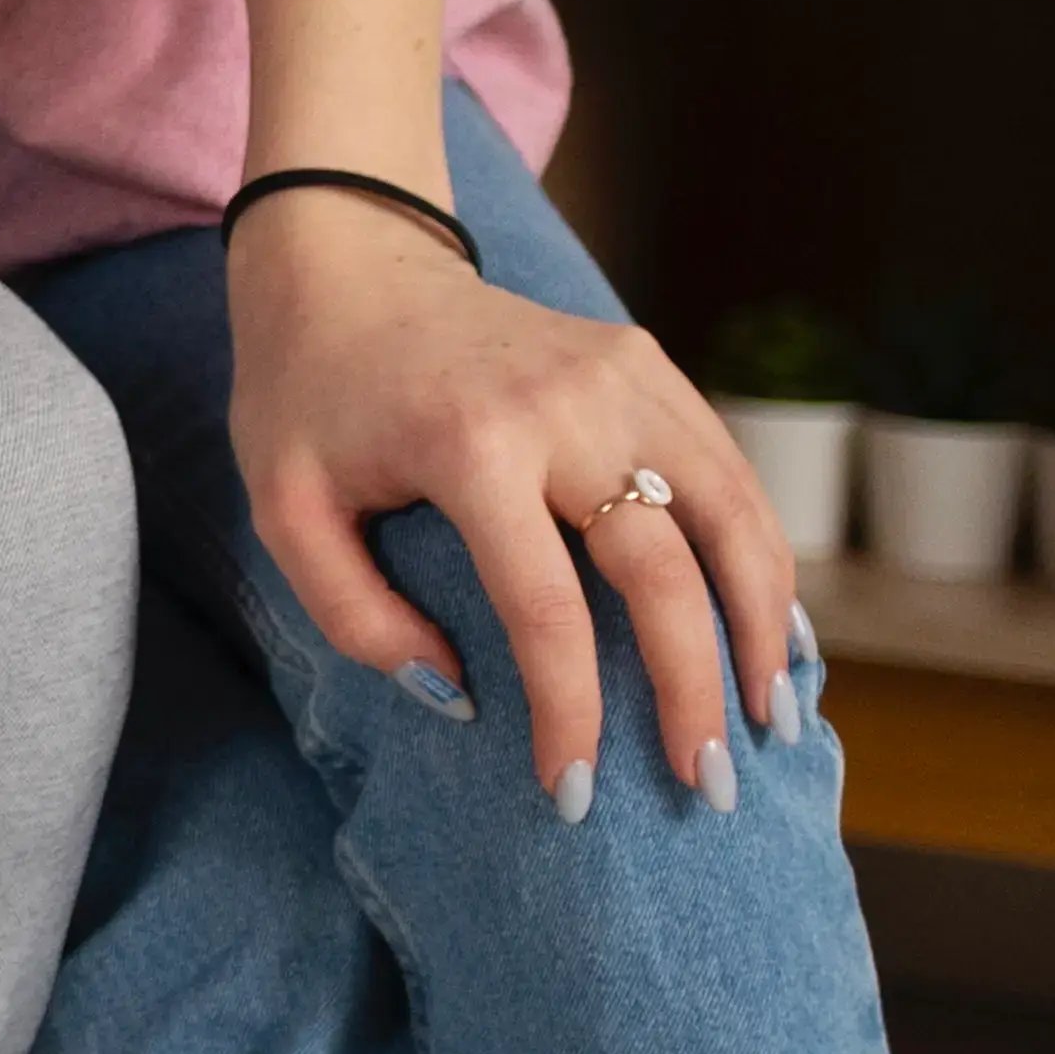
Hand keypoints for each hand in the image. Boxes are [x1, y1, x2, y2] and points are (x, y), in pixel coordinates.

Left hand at [224, 186, 795, 803]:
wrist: (346, 260)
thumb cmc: (308, 398)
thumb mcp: (284, 507)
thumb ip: (353, 613)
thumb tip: (457, 697)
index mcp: (468, 444)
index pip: (545, 608)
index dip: (571, 712)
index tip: (576, 793)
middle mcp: (562, 406)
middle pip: (662, 571)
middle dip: (693, 689)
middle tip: (708, 783)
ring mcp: (619, 376)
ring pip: (729, 516)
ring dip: (762, 626)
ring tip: (769, 719)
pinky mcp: (647, 363)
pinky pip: (727, 473)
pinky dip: (762, 557)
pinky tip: (770, 630)